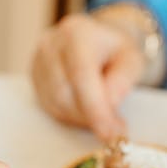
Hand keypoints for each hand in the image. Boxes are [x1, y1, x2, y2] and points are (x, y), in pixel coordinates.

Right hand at [31, 11, 146, 140]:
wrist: (97, 39)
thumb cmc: (116, 50)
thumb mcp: (132, 60)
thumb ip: (122, 81)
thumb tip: (108, 107)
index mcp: (77, 34)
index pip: (81, 76)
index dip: (94, 109)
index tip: (109, 134)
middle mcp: (51, 45)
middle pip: (65, 94)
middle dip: (91, 118)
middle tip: (114, 129)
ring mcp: (38, 61)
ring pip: (57, 105)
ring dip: (82, 119)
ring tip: (103, 116)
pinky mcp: (34, 77)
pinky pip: (50, 107)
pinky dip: (71, 116)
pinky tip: (86, 109)